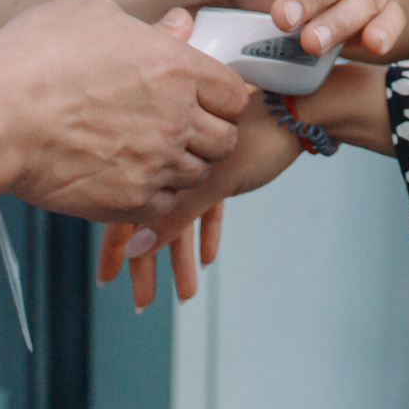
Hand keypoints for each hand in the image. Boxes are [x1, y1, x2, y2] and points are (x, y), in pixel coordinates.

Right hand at [0, 0, 249, 223]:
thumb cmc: (34, 58)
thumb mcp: (94, 16)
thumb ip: (149, 26)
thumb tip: (180, 24)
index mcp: (176, 67)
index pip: (233, 93)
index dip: (220, 96)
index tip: (202, 98)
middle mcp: (176, 118)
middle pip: (225, 140)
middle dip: (208, 134)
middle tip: (178, 129)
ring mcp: (156, 163)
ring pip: (197, 176)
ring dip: (181, 166)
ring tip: (148, 154)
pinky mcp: (130, 200)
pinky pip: (166, 206)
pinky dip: (155, 197)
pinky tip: (129, 178)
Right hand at [97, 91, 306, 308]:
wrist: (299, 107)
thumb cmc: (257, 135)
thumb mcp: (213, 184)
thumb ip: (174, 218)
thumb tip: (137, 252)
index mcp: (160, 158)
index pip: (128, 210)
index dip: (115, 246)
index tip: (108, 277)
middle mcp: (174, 163)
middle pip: (153, 221)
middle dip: (148, 264)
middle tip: (144, 300)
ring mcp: (199, 167)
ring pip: (182, 219)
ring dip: (182, 258)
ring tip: (185, 292)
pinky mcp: (224, 170)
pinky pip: (209, 208)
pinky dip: (208, 232)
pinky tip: (208, 258)